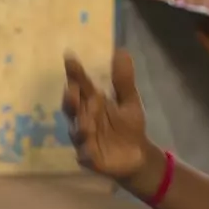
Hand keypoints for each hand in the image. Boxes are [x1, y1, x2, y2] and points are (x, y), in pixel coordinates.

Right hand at [63, 48, 158, 188]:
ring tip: (87, 123)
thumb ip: (123, 81)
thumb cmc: (129, 126)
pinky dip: (86, 151)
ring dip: (80, 125)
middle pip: (72, 107)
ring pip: (77, 130)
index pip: (80, 85)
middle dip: (70, 99)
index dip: (75, 73)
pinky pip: (84, 154)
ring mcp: (84, 138)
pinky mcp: (89, 157)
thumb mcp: (129, 102)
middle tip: (73, 89)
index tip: (70, 59)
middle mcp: (83, 118)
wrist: (138, 156)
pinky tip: (89, 147)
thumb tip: (122, 51)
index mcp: (91, 102)